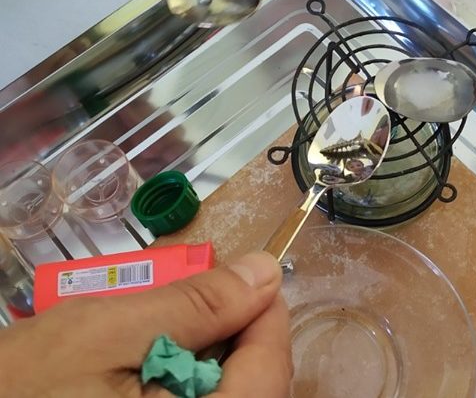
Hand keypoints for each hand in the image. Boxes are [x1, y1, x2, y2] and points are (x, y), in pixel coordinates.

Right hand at [0, 251, 291, 396]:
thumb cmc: (21, 389)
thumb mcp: (106, 332)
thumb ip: (195, 305)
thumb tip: (264, 272)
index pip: (269, 369)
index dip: (266, 312)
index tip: (250, 274)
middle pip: (255, 384)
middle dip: (234, 331)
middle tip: (200, 293)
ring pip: (227, 393)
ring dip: (208, 352)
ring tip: (169, 323)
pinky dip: (184, 377)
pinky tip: (154, 357)